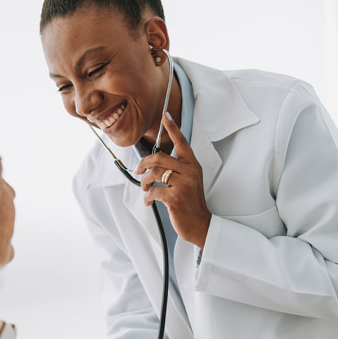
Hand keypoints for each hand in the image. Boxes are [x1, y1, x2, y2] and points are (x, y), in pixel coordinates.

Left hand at [136, 112, 211, 246]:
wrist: (199, 224)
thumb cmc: (190, 202)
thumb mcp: (189, 181)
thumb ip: (177, 169)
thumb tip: (153, 164)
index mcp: (193, 165)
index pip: (182, 142)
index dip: (173, 128)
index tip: (165, 114)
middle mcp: (190, 172)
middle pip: (159, 157)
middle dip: (143, 164)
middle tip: (137, 171)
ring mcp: (183, 184)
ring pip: (154, 173)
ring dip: (144, 182)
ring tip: (145, 188)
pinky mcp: (175, 197)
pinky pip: (153, 191)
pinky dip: (147, 197)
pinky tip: (149, 201)